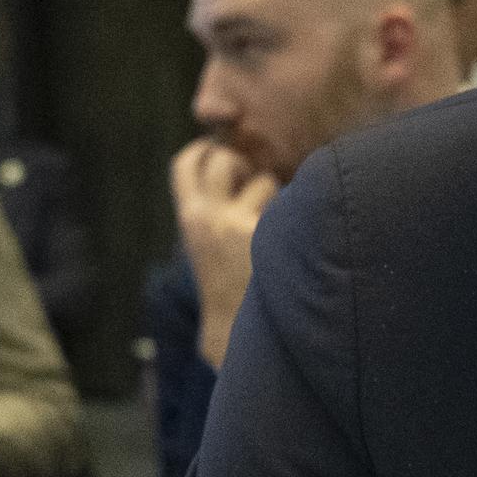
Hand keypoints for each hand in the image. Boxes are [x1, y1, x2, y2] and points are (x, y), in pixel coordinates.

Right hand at [170, 138, 274, 368]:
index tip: (220, 149)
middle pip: (221, 157)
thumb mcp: (206, 240)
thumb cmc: (226, 281)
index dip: (203, 149)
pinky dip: (292, 217)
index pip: (183, 164)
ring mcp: (233, 224)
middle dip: (242, 162)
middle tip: (252, 183)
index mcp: (188, 217)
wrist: (234, 326)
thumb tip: (242, 163)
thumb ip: (213, 205)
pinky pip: (287, 205)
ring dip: (275, 195)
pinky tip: (289, 239)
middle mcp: (205, 216)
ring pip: (263, 180)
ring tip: (274, 224)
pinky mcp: (262, 235)